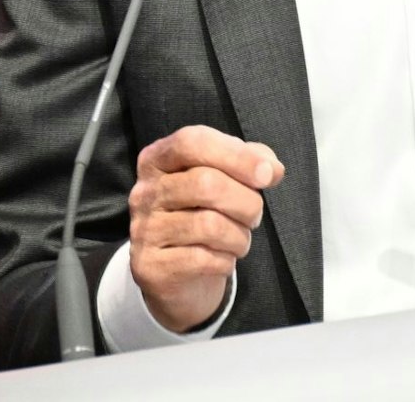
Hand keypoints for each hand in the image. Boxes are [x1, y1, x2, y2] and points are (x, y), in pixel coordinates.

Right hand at [128, 124, 284, 332]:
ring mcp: (143, 229)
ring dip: (239, 236)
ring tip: (240, 239)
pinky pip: (201, 259)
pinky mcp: (150, 265)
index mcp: (158, 158)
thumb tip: (271, 169)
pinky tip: (223, 259)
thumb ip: (248, 160)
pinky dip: (225, 261)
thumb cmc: (205, 212)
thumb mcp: (224, 176)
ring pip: (208, 225)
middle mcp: (145, 191)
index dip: (236, 155)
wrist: (180, 271)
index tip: (268, 174)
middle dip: (246, 202)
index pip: (193, 142)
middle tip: (255, 216)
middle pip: (205, 183)